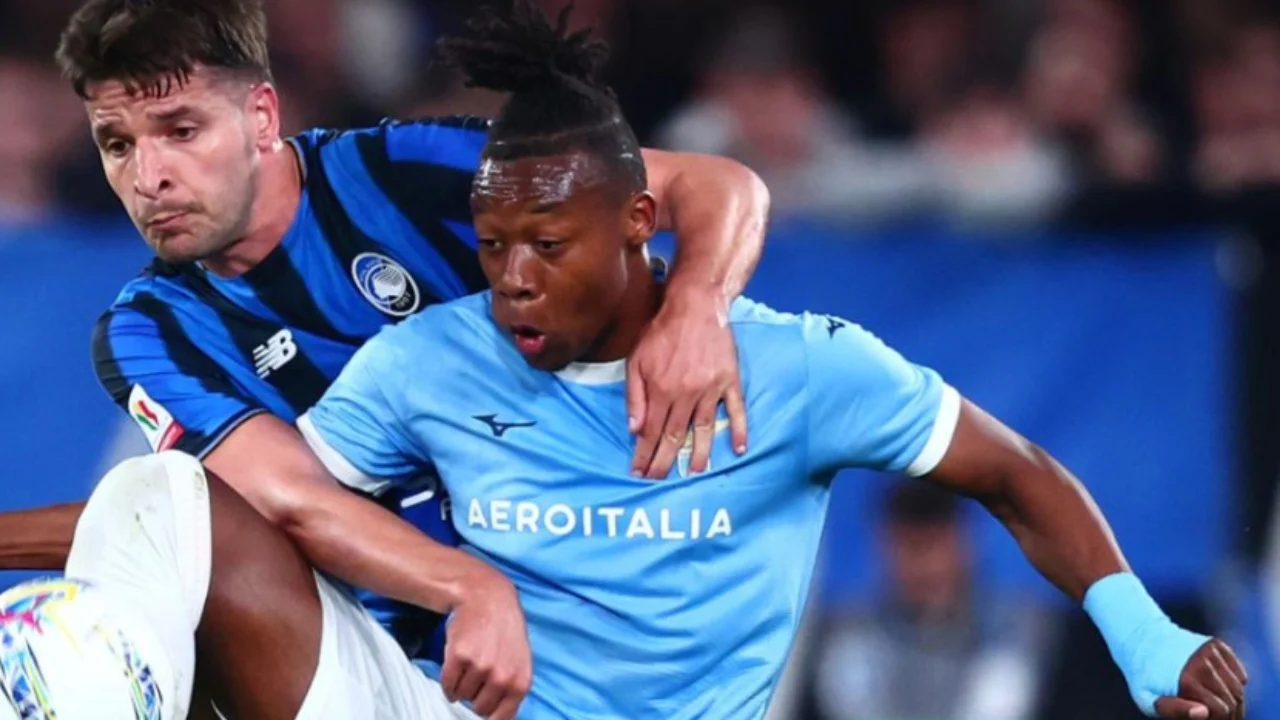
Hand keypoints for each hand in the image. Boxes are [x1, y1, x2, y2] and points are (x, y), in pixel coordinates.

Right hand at [441, 563, 532, 719]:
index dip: (490, 714)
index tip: (483, 707)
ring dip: (462, 685)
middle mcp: (502, 677)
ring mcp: (480, 667)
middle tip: (478, 675)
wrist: (487, 598)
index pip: (501, 718)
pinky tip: (456, 665)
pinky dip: (448, 681)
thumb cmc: (505, 630)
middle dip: (476, 696)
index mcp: (520, 682)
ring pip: (462, 696)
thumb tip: (500, 717)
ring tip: (470, 664)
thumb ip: (513, 688)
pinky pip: (447, 685)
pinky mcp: (459, 657)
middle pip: (479, 709)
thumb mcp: (521, 661)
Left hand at [628, 286, 746, 477]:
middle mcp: (686, 394)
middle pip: (675, 436)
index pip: (651, 432)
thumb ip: (635, 396)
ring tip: (693, 472)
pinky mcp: (729, 381)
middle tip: (658, 480)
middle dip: (664, 461)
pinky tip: (739, 449)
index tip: (638, 472)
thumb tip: (634, 429)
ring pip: (704, 429)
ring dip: (698, 453)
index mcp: (661, 390)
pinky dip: (739, 430)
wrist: (695, 305)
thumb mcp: (636, 360)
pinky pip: (736, 410)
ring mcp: (711, 389)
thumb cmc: (661, 331)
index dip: (644, 454)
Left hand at [1154, 639, 1247, 719]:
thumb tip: (1203, 713)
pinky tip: (1219, 688)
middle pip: (1233, 700)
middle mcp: (1202, 663)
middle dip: (1229, 714)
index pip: (1222, 710)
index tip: (1209, 719)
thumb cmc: (1146, 677)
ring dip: (1233, 701)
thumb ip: (1175, 710)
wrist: (1141, 642)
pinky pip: (1240, 674)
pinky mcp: (1217, 645)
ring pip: (1238, 688)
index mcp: (1186, 680)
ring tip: (1218, 705)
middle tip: (1215, 716)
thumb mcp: (1149, 699)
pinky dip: (1235, 685)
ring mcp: (1211, 652)